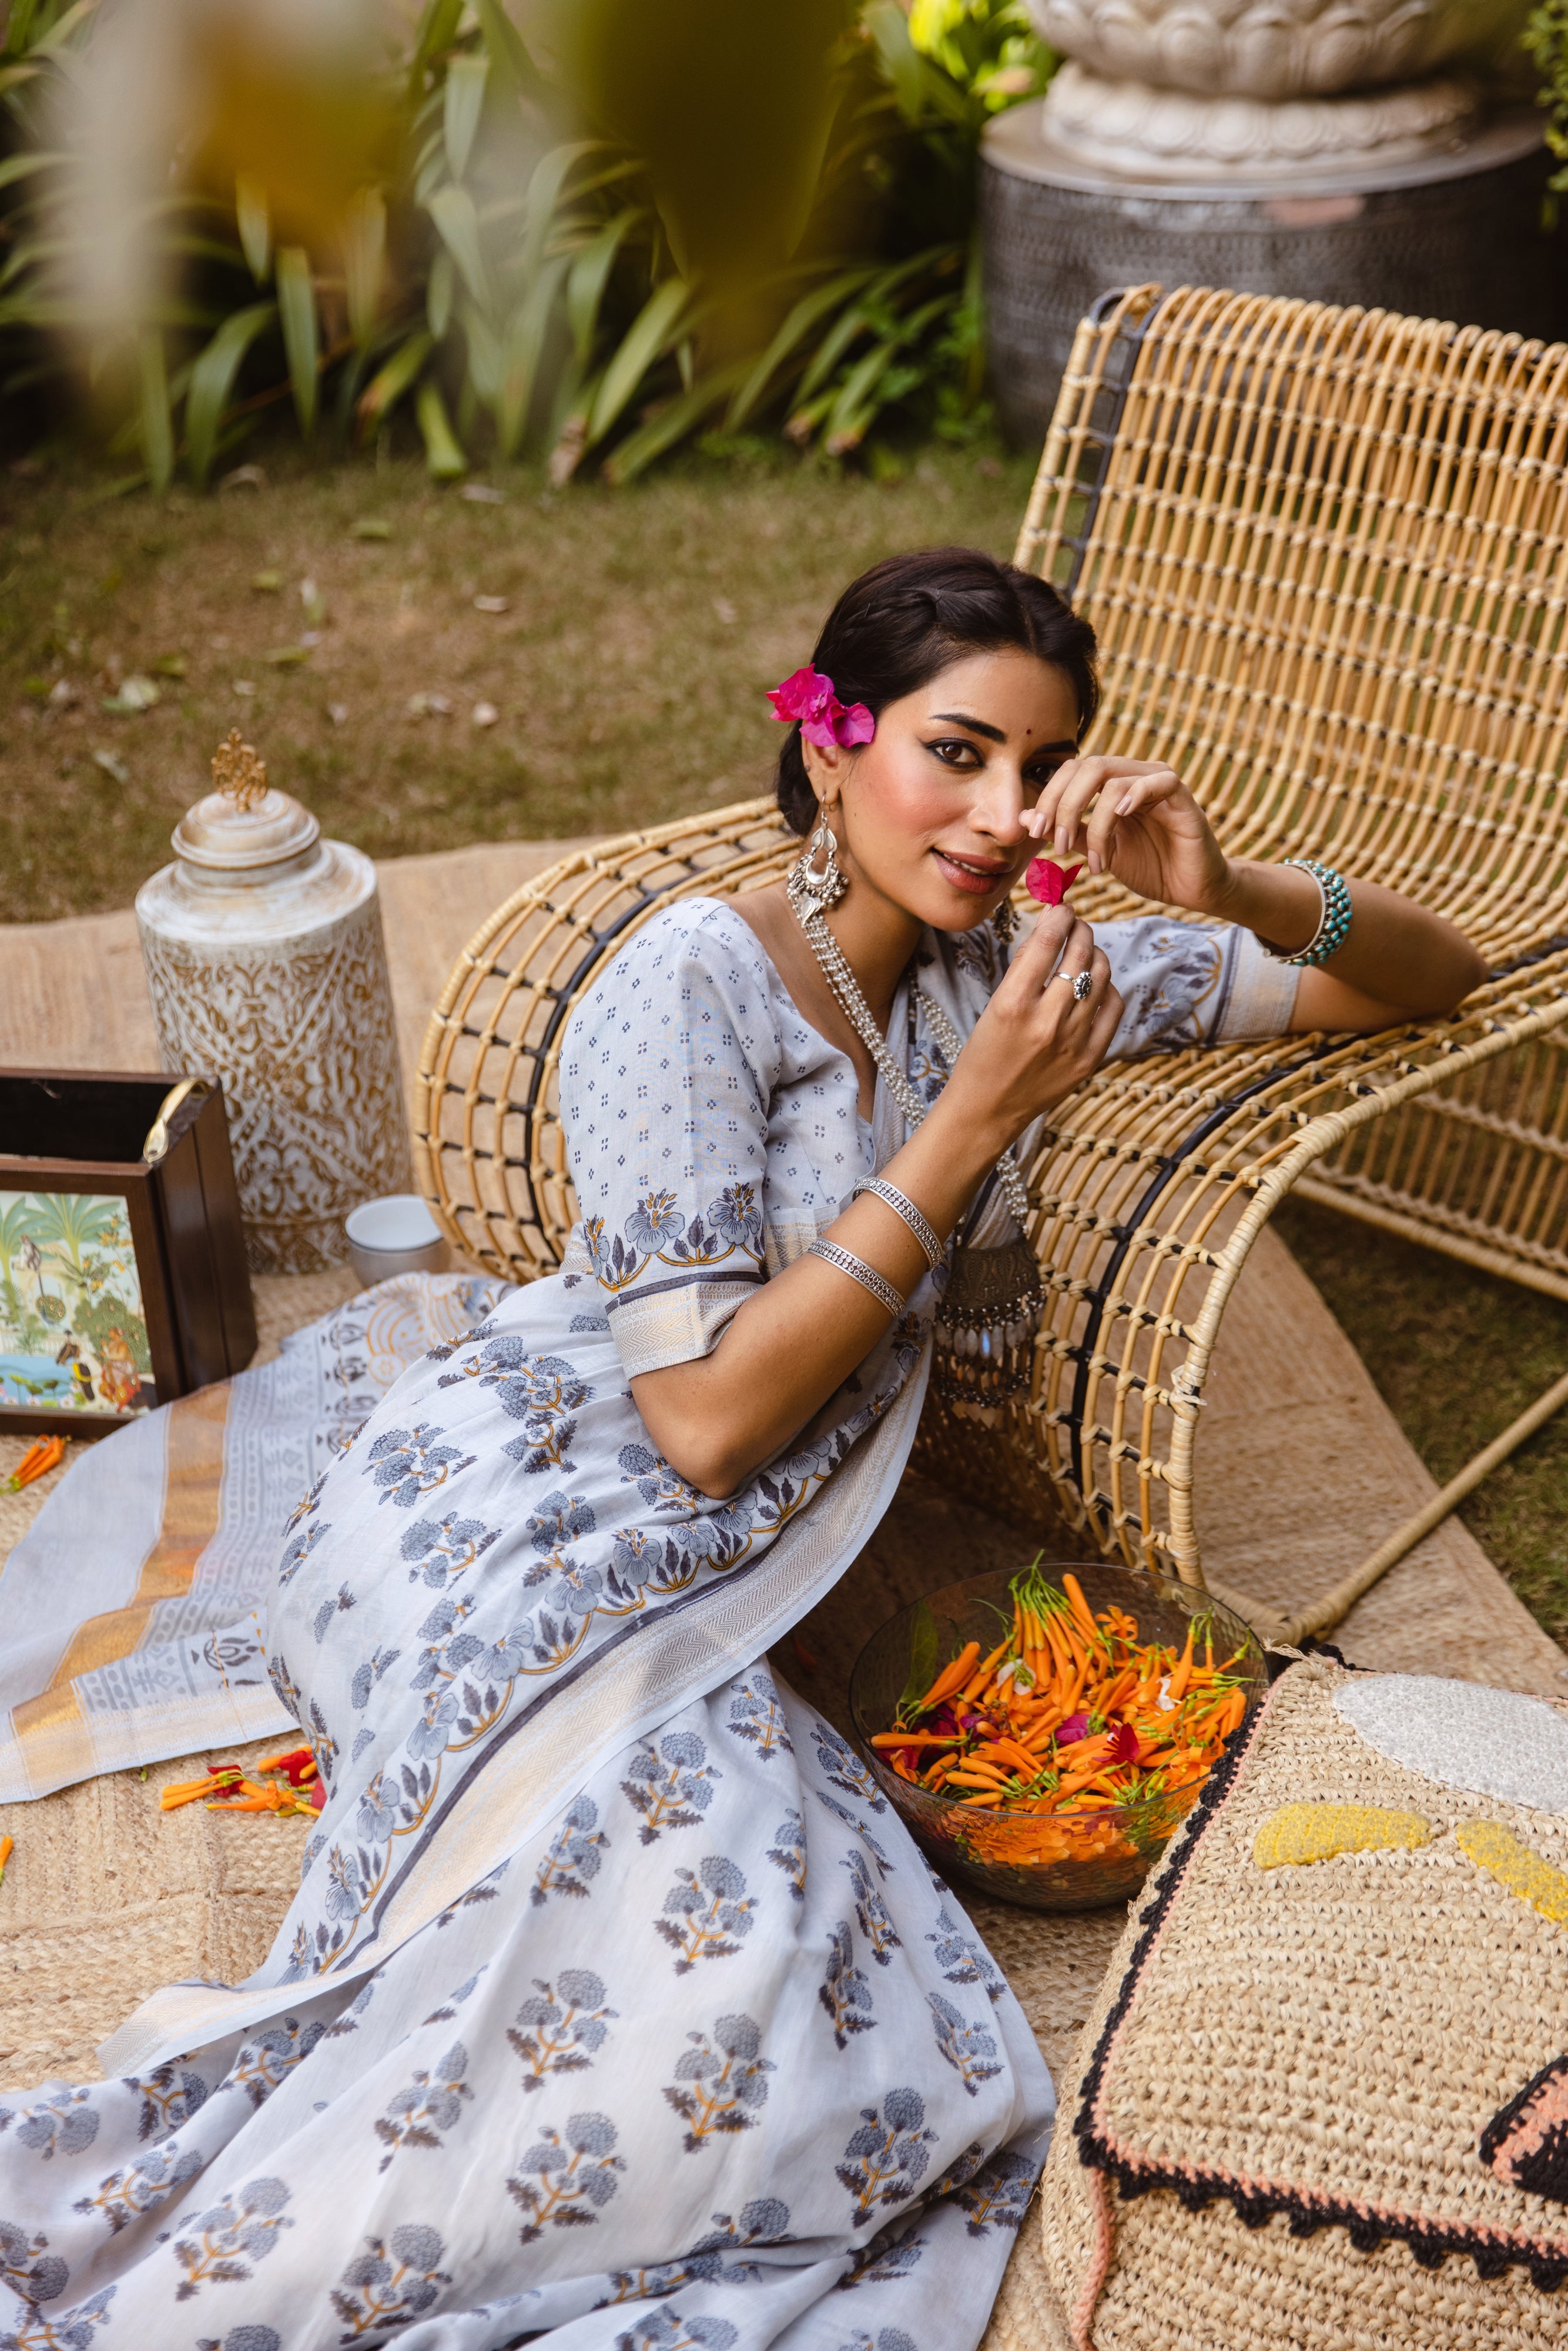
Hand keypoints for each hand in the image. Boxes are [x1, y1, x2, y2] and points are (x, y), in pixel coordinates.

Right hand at [937, 904, 1122, 1154]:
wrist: (987, 1111)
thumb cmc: (982, 1056)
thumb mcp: (992, 1007)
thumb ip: (1022, 970)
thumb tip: (1049, 932)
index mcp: (1012, 1004)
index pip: (1047, 942)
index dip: (1059, 916)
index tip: (1062, 908)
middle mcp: (1046, 1021)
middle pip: (1079, 954)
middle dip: (1080, 929)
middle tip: (1076, 924)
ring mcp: (1072, 1041)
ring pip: (1101, 975)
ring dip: (1096, 954)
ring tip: (1086, 951)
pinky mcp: (1089, 1059)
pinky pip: (1113, 1007)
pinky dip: (1108, 988)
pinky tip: (1096, 985)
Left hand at [1026, 755, 1230, 913]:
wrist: (1190, 889)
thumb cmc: (1149, 867)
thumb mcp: (1097, 850)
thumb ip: (1067, 832)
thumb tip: (1025, 819)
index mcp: (1112, 784)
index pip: (1071, 771)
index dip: (1048, 797)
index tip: (1036, 832)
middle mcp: (1133, 775)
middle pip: (1087, 766)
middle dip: (1063, 805)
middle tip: (1055, 843)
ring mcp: (1158, 782)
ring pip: (1113, 779)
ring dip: (1095, 824)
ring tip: (1095, 861)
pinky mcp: (1182, 796)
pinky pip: (1157, 782)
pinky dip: (1132, 796)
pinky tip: (1119, 817)